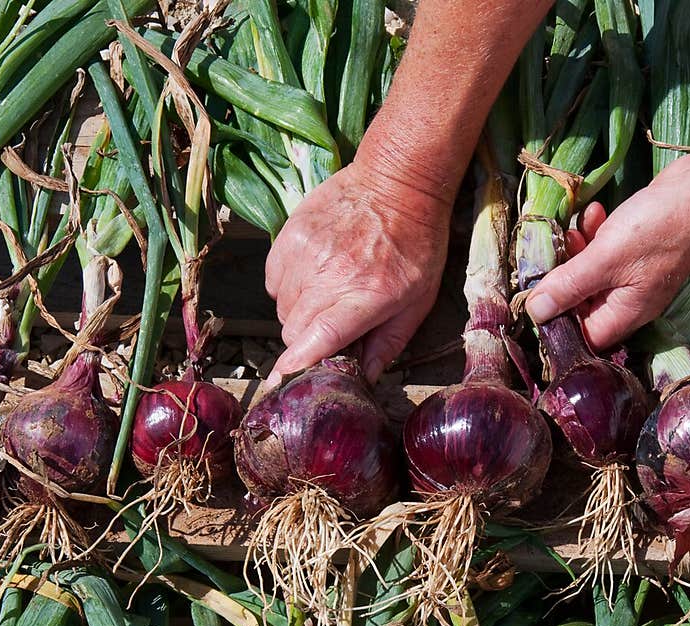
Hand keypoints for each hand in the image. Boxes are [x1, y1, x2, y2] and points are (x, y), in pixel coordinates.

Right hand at [263, 160, 450, 385]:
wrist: (398, 180)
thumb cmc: (416, 245)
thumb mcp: (417, 302)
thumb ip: (389, 344)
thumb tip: (365, 379)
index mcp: (364, 296)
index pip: (318, 337)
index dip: (297, 364)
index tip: (282, 381)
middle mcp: (329, 275)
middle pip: (293, 329)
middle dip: (304, 341)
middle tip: (326, 332)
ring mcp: (306, 252)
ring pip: (281, 307)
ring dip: (297, 314)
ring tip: (323, 299)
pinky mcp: (290, 234)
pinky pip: (272, 280)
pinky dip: (286, 289)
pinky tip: (310, 280)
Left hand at [525, 152, 689, 349]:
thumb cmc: (657, 230)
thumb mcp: (604, 259)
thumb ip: (567, 286)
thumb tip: (535, 312)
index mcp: (622, 315)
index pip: (580, 335)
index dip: (557, 320)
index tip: (537, 295)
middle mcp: (627, 302)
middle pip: (580, 304)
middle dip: (562, 279)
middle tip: (554, 252)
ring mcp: (632, 277)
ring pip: (589, 274)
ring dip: (576, 251)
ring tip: (573, 228)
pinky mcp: (635, 251)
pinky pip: (604, 252)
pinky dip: (594, 235)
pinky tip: (596, 212)